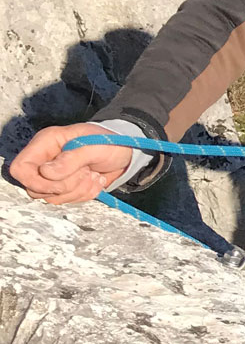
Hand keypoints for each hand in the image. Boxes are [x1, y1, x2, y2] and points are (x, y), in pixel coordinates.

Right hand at [7, 123, 133, 203]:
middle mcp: (45, 160)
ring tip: (94, 175)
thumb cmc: (110, 143)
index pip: (20, 168)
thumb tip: (46, 173)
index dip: (35, 181)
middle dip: (64, 186)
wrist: (126, 154)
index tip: (58, 182)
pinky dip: (84, 195)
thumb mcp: (95, 146)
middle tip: (86, 172)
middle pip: (35, 188)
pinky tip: (96, 181)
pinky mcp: (65, 187)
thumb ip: (71, 159)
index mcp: (46, 143)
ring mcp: (54, 175)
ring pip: (51, 197)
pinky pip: (67, 200)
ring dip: (77, 190)